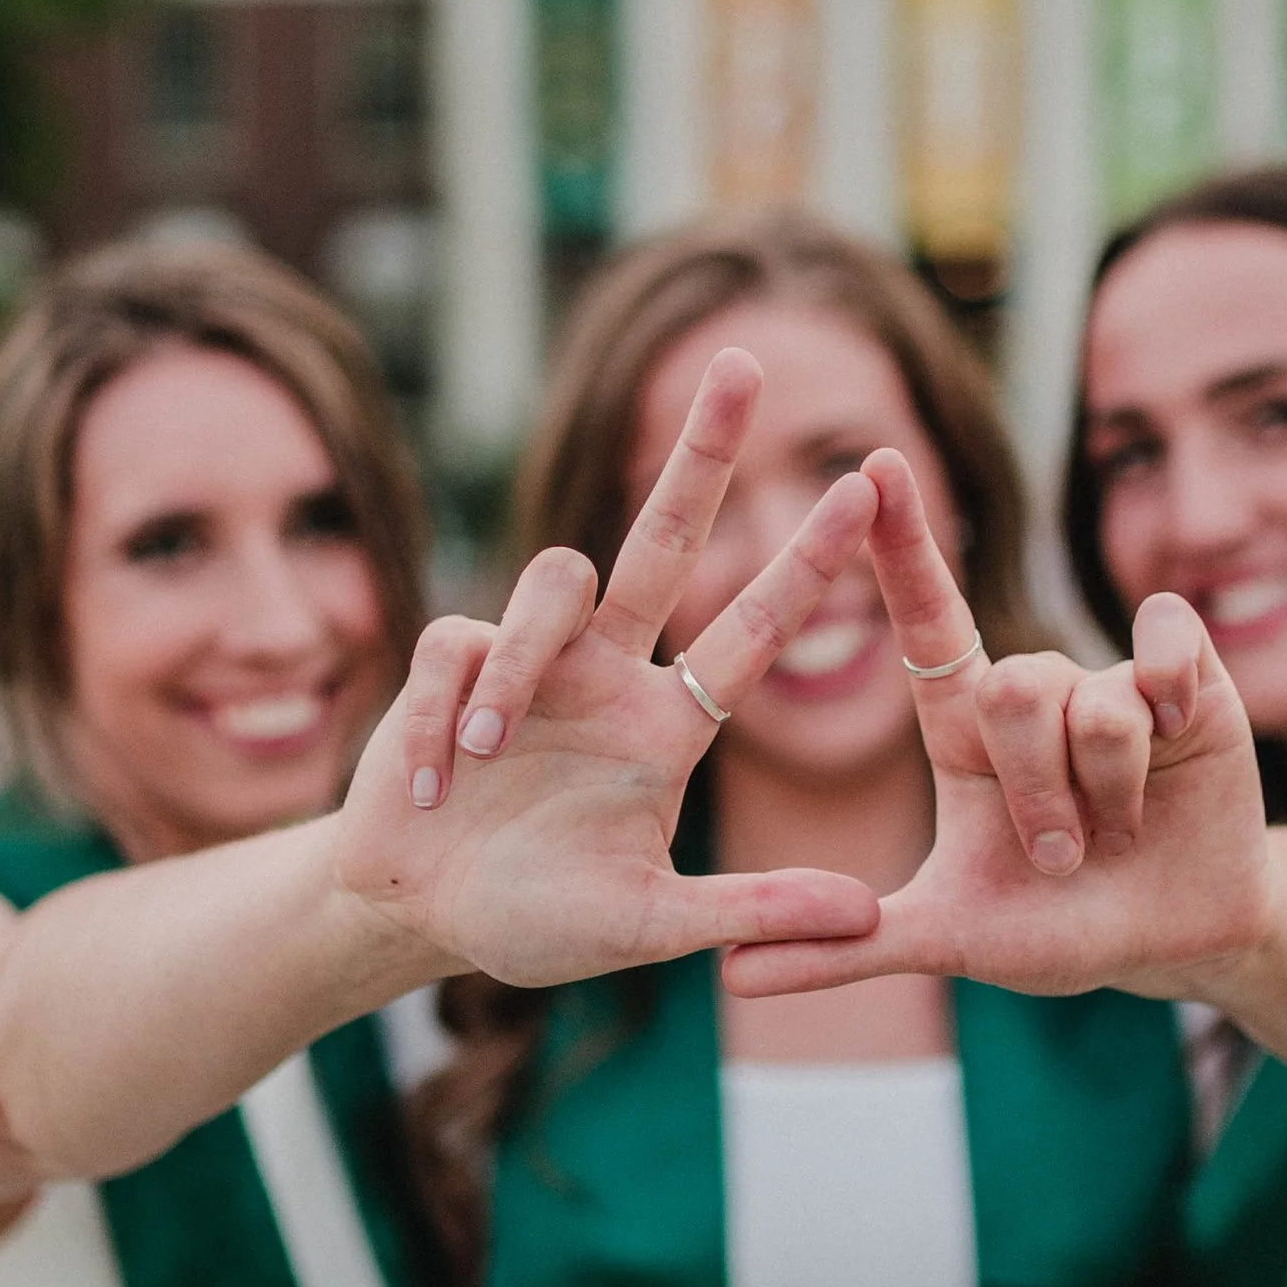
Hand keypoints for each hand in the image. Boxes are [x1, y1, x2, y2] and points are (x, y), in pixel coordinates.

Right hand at [334, 347, 881, 985]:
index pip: (752, 629)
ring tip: (482, 755)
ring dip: (517, 669)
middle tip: (741, 360)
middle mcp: (609, 671)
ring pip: (553, 581)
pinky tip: (431, 783)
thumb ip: (752, 913)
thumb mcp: (650, 926)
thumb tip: (868, 918)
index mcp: (667, 726)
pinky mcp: (448, 660)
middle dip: (701, 451)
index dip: (807, 563)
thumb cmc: (536, 918)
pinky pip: (458, 650)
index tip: (866, 490)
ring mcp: (530, 659)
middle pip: (664, 535)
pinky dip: (440, 719)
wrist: (418, 916)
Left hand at [720, 448, 1272, 1003]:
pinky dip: (1171, 691)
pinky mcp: (1192, 677)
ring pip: (1090, 697)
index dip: (900, 547)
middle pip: (1013, 686)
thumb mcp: (949, 941)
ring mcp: (1112, 680)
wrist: (1174, 944)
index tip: (869, 469)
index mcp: (963, 730)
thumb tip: (730, 973)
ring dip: (1104, 787)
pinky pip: (1169, 642)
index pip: (925, 619)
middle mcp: (1033, 692)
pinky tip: (1183, 734)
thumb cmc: (1058, 930)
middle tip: (1059, 856)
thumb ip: (846, 950)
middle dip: (1038, 791)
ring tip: (1117, 836)